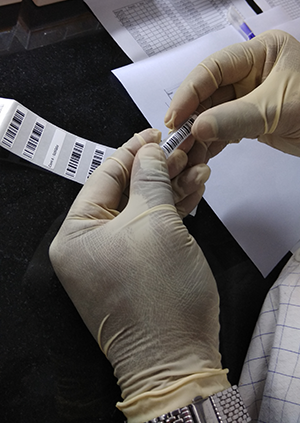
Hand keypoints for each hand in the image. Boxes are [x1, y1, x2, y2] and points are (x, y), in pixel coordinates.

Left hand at [49, 129, 228, 422]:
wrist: (177, 358)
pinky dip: (172, 211)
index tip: (157, 133)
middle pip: (124, 193)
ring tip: (198, 168)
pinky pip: (151, 230)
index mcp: (75, 234)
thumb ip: (150, 178)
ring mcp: (113, 259)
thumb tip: (149, 150)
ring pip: (143, 210)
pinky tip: (193, 191)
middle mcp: (88, 246)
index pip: (103, 178)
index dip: (133, 151)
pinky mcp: (137, 269)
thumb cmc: (158, 291)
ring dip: (170, 188)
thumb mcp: (154, 221)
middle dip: (157, 170)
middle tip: (184, 150)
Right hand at [164, 30, 299, 163]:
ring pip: (214, 112)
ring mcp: (251, 96)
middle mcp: (253, 71)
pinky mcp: (252, 118)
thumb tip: (198, 127)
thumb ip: (235, 118)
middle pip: (210, 91)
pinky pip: (225, 128)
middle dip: (193, 115)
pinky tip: (201, 152)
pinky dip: (213, 141)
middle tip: (176, 136)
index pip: (215, 67)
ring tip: (185, 148)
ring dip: (199, 131)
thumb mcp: (277, 108)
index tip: (176, 115)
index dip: (191, 91)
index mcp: (262, 52)